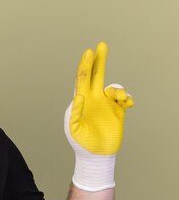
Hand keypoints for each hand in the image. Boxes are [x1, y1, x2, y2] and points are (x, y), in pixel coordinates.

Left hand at [64, 42, 133, 190]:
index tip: (89, 51)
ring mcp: (105, 104)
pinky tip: (127, 104)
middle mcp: (93, 99)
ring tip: (119, 98)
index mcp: (80, 100)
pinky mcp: (117, 111)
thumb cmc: (80, 142)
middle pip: (96, 75)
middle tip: (101, 45)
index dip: (86, 65)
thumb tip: (79, 95)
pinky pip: (124, 98)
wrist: (96, 155)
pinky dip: (127, 98)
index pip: (82, 79)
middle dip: (99, 60)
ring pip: (113, 87)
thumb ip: (74, 112)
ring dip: (118, 89)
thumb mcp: (73, 128)